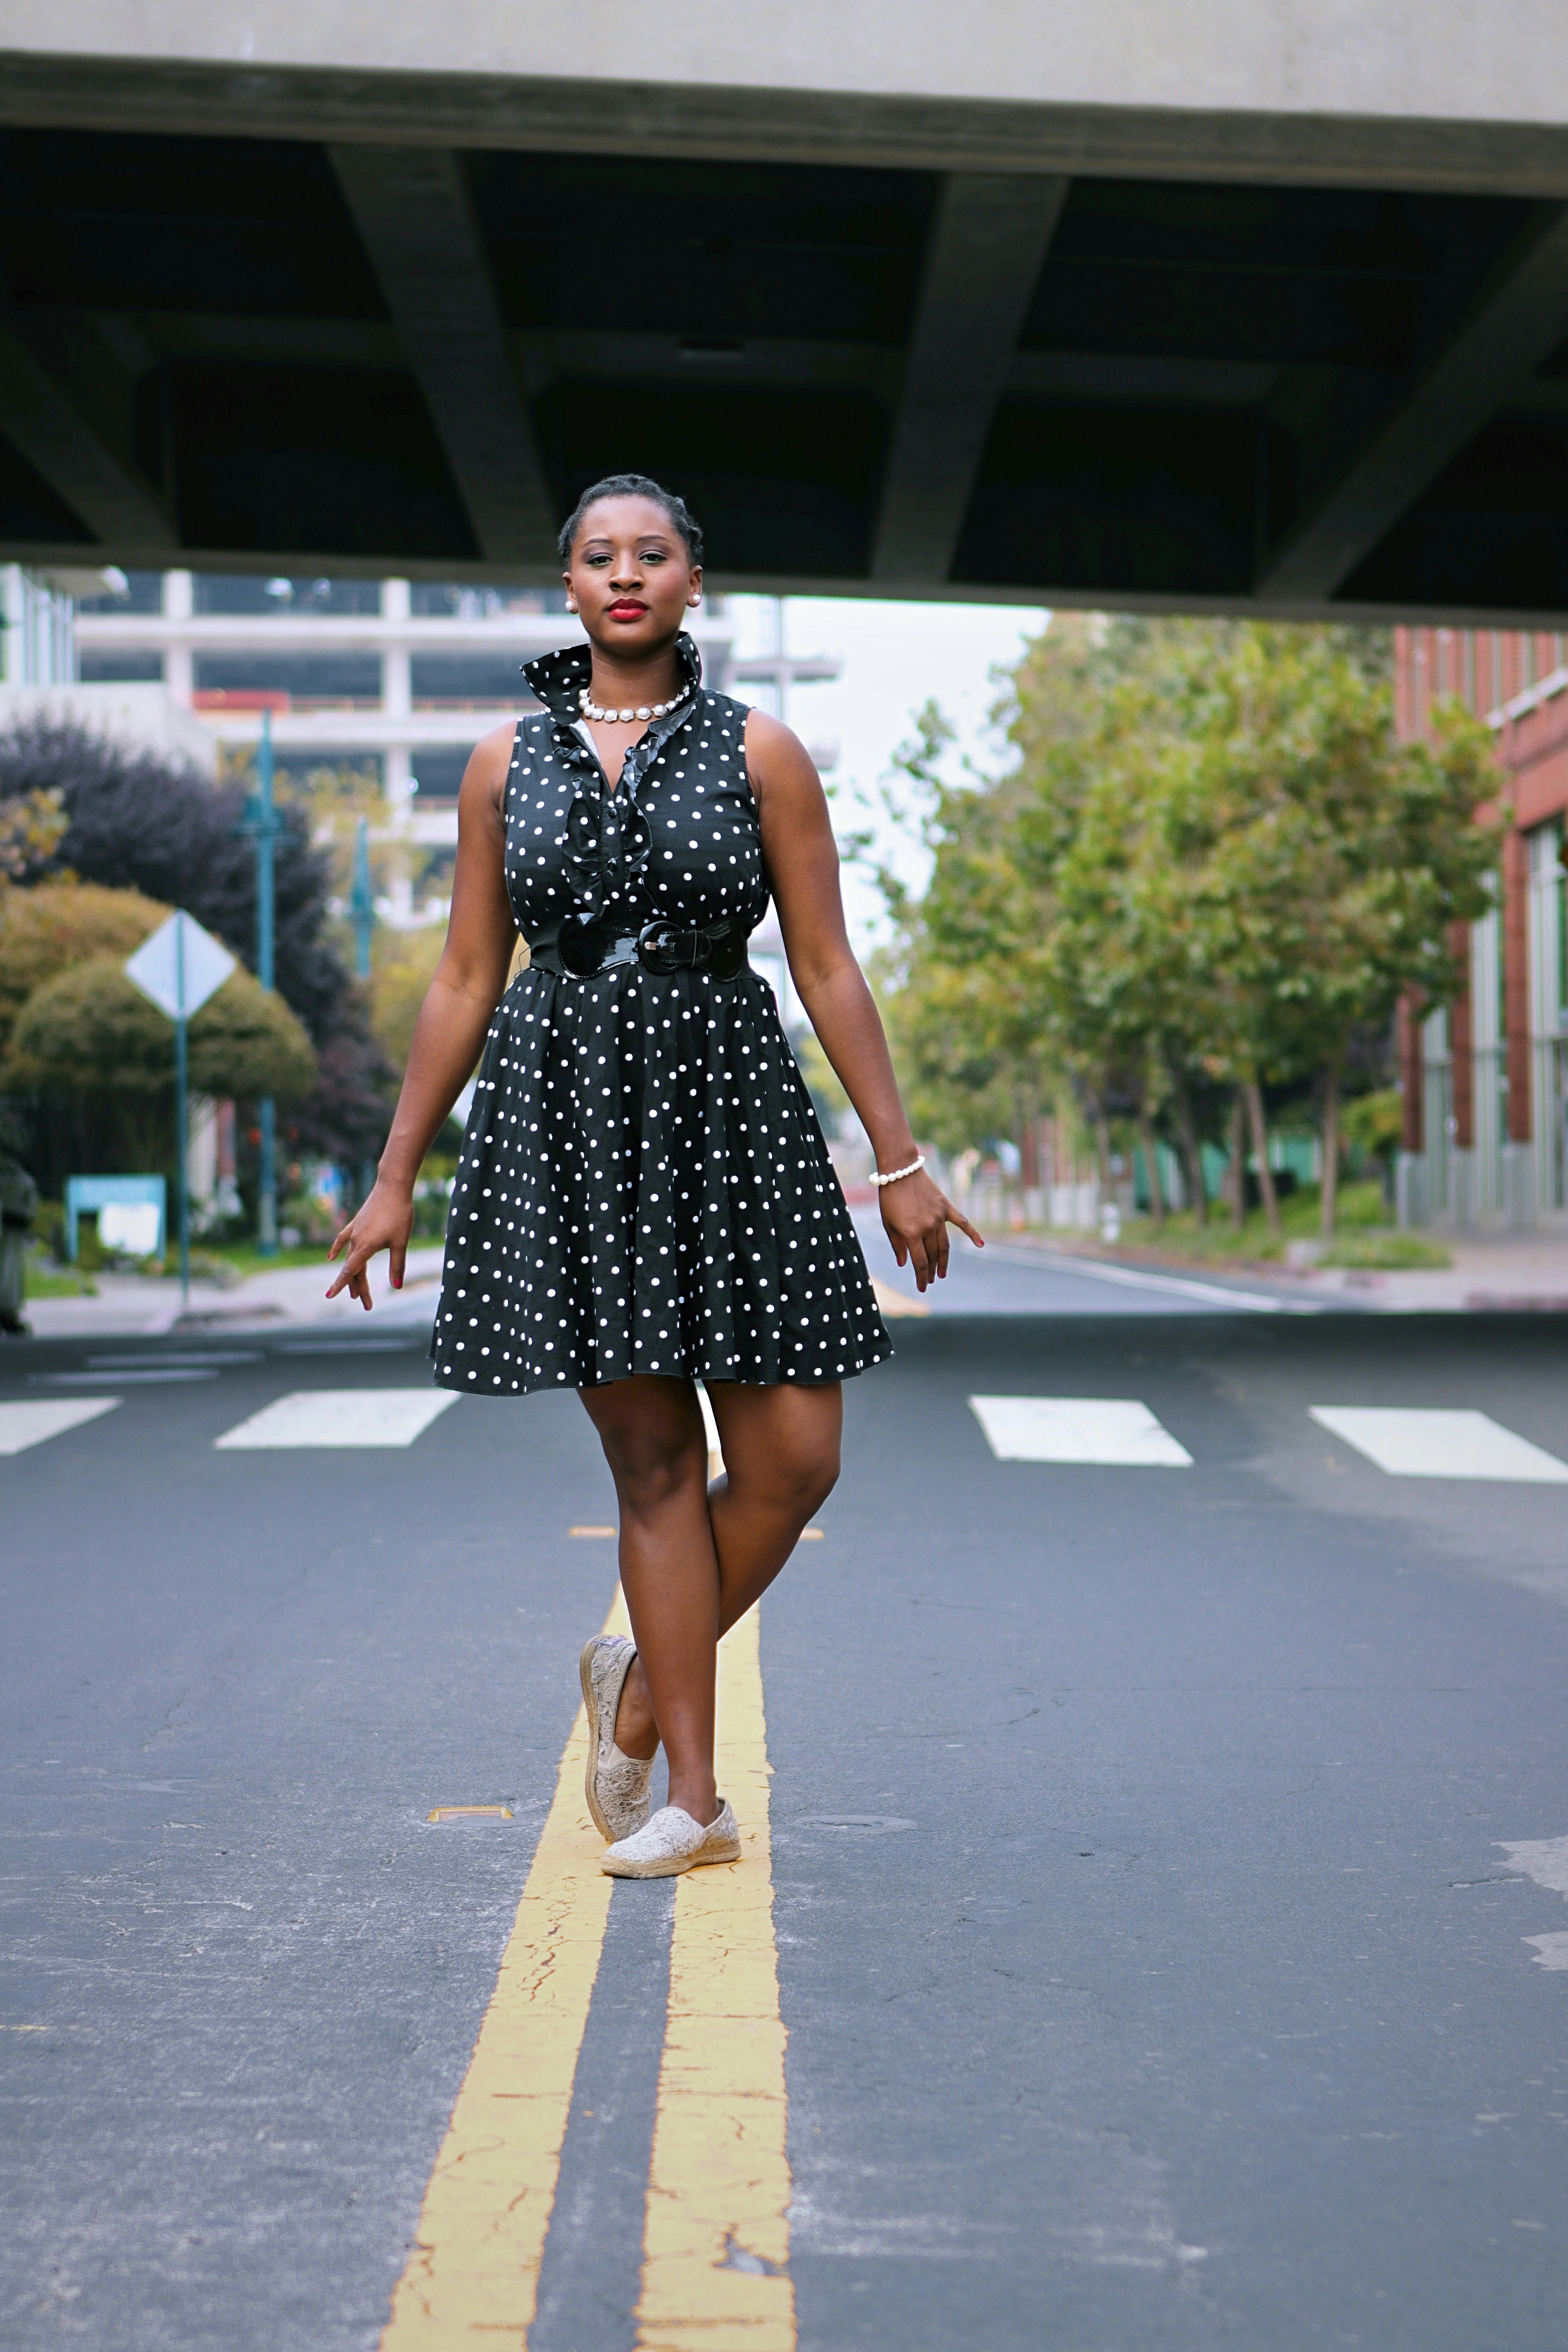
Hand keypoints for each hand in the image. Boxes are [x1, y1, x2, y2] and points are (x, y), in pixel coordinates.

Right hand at [325, 1179, 415, 1310]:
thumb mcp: (400, 1242)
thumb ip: (397, 1265)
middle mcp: (356, 1240)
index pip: (351, 1271)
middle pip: (353, 1268)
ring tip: (354, 1291)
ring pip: (350, 1256)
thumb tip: (396, 1286)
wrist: (393, 1187)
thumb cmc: (400, 1214)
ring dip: (352, 1273)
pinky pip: (343, 1239)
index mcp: (366, 1246)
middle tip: (364, 1303)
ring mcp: (355, 1230)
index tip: (330, 1296)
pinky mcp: (357, 1222)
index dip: (341, 1285)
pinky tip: (331, 1257)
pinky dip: (337, 1249)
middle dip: (358, 1287)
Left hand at [878, 1167, 983, 1290]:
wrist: (900, 1170)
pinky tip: (981, 1244)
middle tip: (930, 1280)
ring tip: (941, 1273)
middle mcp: (927, 1227)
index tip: (922, 1287)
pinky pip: (962, 1222)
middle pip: (932, 1255)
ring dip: (943, 1260)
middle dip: (930, 1271)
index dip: (921, 1277)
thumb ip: (897, 1244)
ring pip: (944, 1245)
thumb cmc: (890, 1197)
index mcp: (911, 1232)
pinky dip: (972, 1233)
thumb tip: (904, 1263)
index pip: (919, 1262)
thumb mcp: (888, 1223)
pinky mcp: (946, 1207)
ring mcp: (939, 1217)